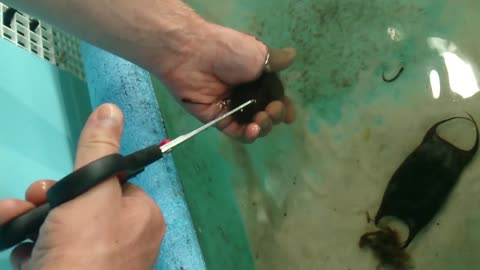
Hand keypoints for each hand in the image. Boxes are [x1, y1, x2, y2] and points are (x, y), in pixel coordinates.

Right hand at [0, 104, 164, 269]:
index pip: (111, 184)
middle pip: (84, 206)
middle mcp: (129, 240)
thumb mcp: (91, 190)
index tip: (54, 186)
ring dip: (32, 223)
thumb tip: (112, 108)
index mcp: (143, 216)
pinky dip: (35, 251)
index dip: (79, 181)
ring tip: (13, 225)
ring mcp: (104, 264)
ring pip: (64, 229)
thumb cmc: (85, 248)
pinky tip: (24, 256)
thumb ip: (98, 150)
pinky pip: (56, 256)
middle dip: (47, 202)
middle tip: (31, 205)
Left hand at [152, 21, 296, 142]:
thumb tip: (293, 55)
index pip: (276, 98)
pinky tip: (252, 130)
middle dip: (275, 116)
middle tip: (271, 110)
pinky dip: (247, 135)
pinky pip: (236, 132)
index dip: (284, 108)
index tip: (289, 115)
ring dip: (263, 127)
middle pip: (267, 114)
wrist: (194, 55)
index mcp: (257, 78)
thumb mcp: (259, 53)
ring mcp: (232, 108)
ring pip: (254, 126)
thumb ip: (276, 61)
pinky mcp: (217, 119)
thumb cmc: (229, 51)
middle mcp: (246, 94)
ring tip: (261, 118)